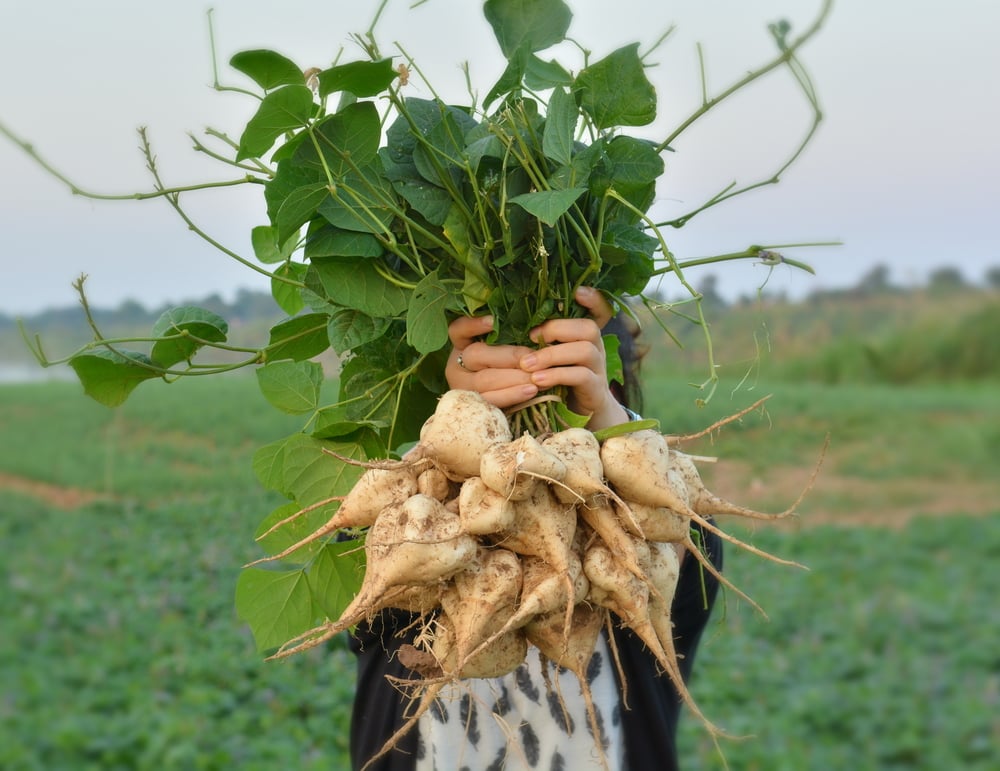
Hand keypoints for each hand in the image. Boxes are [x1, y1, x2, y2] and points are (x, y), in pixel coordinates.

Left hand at [446, 286, 629, 430]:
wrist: (576, 415)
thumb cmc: (555, 379)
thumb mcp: (548, 355)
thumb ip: (539, 338)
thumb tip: (505, 320)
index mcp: (583, 334)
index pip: (600, 310)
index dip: (594, 299)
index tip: (578, 292)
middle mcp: (596, 347)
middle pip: (588, 327)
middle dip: (557, 329)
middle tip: (531, 338)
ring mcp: (598, 368)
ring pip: (584, 350)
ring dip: (552, 355)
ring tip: (528, 365)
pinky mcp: (594, 389)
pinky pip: (580, 376)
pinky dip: (556, 376)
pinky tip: (537, 381)